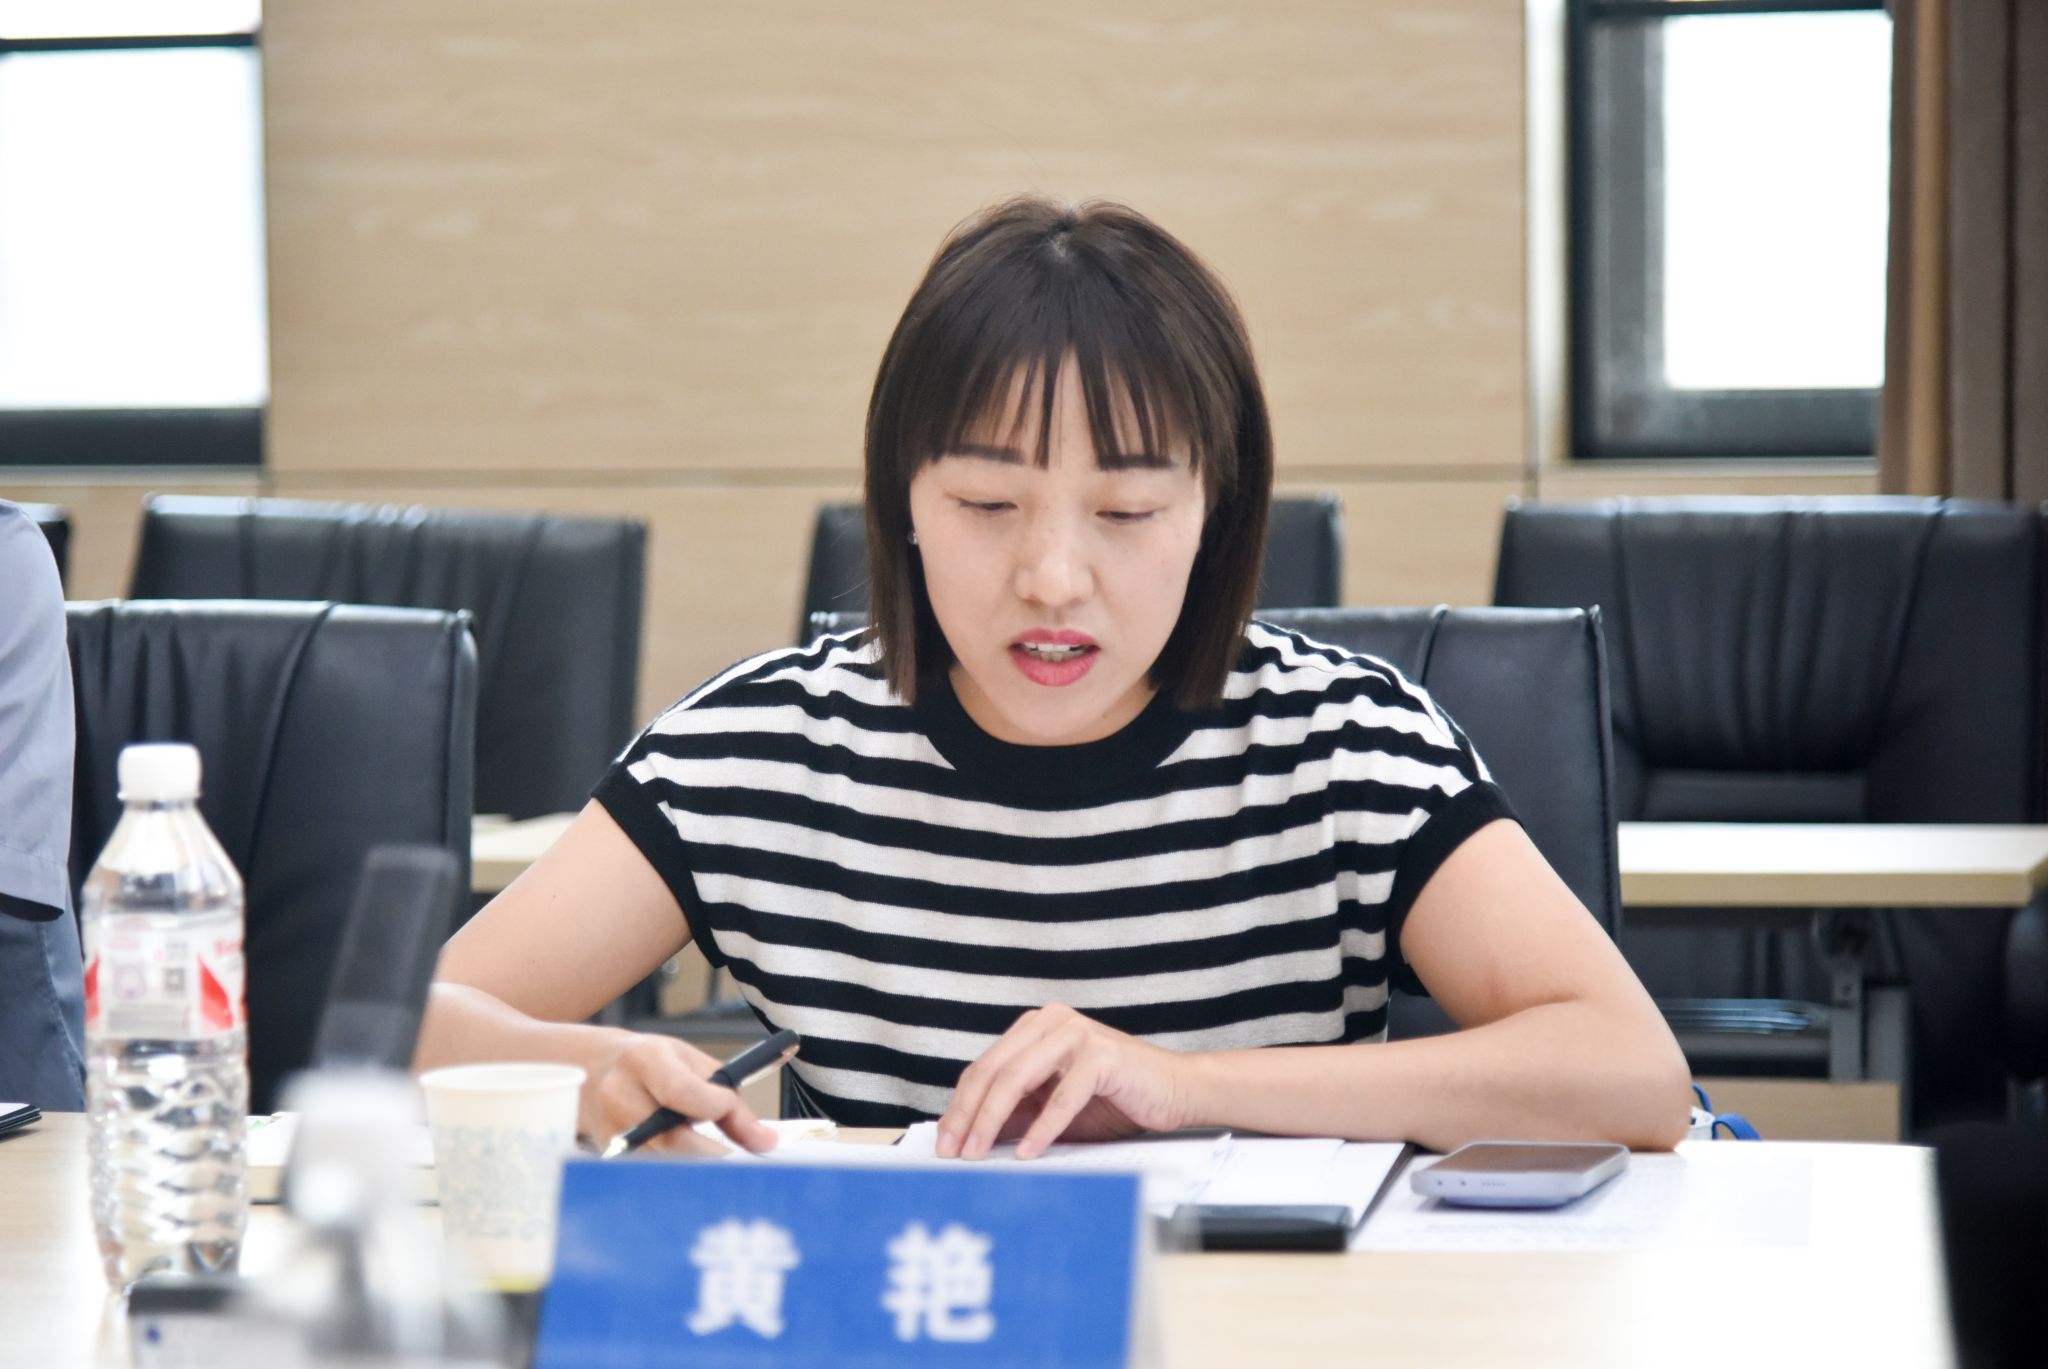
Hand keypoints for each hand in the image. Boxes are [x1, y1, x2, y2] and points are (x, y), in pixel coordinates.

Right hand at [580, 1031, 779, 1156]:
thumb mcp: (694, 1065)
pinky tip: (691, 1176)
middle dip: (714, 1156)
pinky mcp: (606, 1155)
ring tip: (719, 1170)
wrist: (597, 1069)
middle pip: (672, 1139)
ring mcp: (608, 1129)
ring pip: (663, 1164)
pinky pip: (648, 1174)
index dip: (713, 1105)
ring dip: (696, 1171)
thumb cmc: (655, 1064)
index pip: (681, 1090)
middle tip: (742, 1165)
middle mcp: (618, 1095)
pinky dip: (675, 1177)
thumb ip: (731, 1103)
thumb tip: (766, 1142)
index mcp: (645, 1060)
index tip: (730, 1112)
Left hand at [935, 1004, 1195, 1159]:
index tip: (944, 1143)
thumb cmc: (1115, 1100)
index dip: (959, 1106)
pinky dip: (1042, 1128)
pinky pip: (1061, 1096)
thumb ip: (1016, 1113)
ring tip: (978, 1155)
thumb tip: (968, 1137)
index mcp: (1035, 1028)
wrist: (1175, 1091)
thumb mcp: (1052, 1108)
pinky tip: (1027, 1153)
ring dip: (993, 1122)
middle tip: (953, 1153)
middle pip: (993, 1071)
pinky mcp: (1102, 1054)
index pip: (983, 1067)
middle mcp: (1051, 1022)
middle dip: (968, 1116)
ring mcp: (1076, 1034)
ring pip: (1018, 1079)